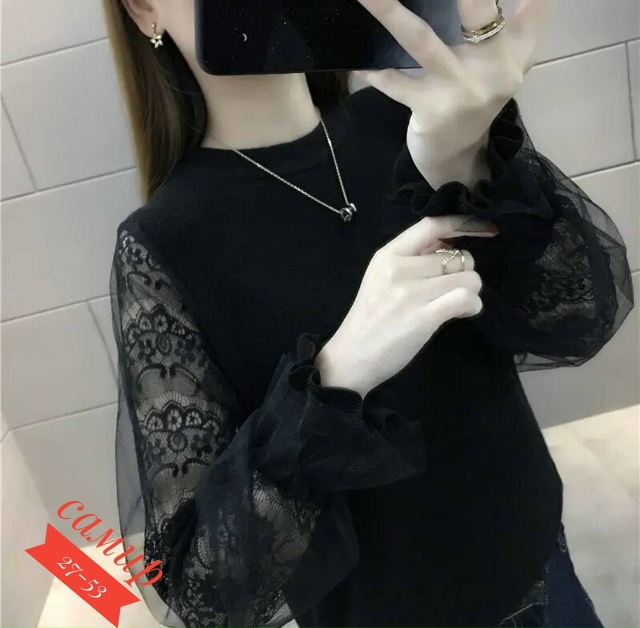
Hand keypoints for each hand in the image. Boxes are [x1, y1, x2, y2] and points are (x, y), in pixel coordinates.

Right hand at [316, 214, 497, 396]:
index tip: (485, 230)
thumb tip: (451, 246)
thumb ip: (412, 259)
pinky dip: (473, 305)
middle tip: (452, 290)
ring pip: (468, 277)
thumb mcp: (381, 277)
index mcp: (388, 254)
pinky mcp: (423, 317)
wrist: (351, 356)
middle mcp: (399, 268)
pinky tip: (463, 313)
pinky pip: (466, 298)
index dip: (464, 224)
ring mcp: (411, 293)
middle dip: (464, 273)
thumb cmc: (370, 318)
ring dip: (470, 292)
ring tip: (455, 305)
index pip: (432, 225)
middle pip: (458, 256)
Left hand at [352, 0, 553, 187]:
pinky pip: (396, 84)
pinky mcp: (433, 111)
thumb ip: (520, 18)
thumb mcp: (506, 59)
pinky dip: (375, 72)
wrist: (460, 156)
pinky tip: (356, 64)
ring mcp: (462, 90)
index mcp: (517, 47)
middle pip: (478, 9)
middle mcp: (496, 67)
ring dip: (390, 12)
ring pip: (423, 41)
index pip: (535, 3)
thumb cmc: (477, 95)